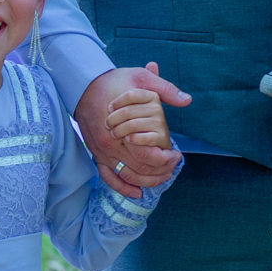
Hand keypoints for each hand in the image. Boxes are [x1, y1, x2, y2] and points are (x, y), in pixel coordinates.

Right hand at [74, 63, 188, 198]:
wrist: (84, 85)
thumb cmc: (114, 82)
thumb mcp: (141, 78)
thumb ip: (165, 90)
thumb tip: (187, 100)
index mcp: (124, 129)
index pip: (148, 155)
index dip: (165, 160)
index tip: (176, 155)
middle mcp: (111, 145)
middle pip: (139, 169)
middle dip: (160, 172)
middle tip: (173, 166)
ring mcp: (102, 152)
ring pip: (127, 176)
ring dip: (145, 181)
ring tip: (162, 177)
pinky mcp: (96, 154)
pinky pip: (109, 177)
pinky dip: (123, 187)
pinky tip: (137, 192)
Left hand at [105, 86, 169, 154]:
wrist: (147, 141)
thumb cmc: (136, 114)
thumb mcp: (136, 94)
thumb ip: (143, 80)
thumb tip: (154, 66)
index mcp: (152, 95)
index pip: (130, 95)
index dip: (116, 103)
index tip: (109, 108)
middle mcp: (158, 108)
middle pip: (128, 111)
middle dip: (113, 120)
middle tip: (107, 125)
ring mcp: (161, 123)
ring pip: (132, 125)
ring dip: (119, 131)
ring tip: (114, 133)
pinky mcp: (162, 138)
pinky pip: (142, 137)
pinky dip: (132, 139)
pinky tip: (127, 139)